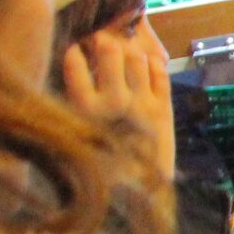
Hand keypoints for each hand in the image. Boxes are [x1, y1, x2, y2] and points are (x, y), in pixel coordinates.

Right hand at [63, 21, 176, 180]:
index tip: (77, 52)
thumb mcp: (74, 131)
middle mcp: (114, 101)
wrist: (136, 191)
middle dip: (105, 42)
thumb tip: (70, 61)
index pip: (73, 60)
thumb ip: (71, 100)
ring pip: (136, 56)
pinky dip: (153, 64)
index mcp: (84, 108)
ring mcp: (142, 102)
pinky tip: (144, 68)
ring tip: (124, 59)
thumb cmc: (98, 161)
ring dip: (129, 53)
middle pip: (110, 50)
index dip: (75, 52)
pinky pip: (160, 71)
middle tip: (102, 44)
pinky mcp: (164, 108)